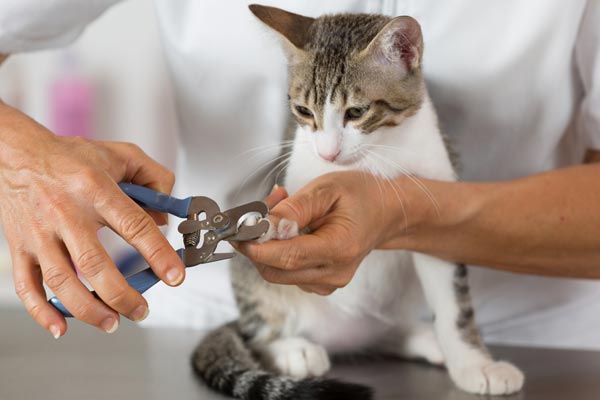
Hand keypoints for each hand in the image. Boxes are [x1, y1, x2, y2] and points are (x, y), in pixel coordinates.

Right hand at [0, 103, 183, 336]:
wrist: (18, 153)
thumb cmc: (72, 157)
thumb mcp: (122, 155)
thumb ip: (154, 180)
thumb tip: (166, 218)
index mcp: (95, 189)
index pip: (134, 226)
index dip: (158, 254)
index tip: (175, 277)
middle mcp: (66, 212)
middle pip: (94, 263)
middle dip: (121, 295)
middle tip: (141, 310)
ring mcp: (39, 232)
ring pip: (62, 280)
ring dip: (88, 308)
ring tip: (112, 322)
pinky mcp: (20, 245)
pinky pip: (26, 284)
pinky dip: (42, 310)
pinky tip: (61, 326)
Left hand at [238, 171, 408, 294]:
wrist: (386, 212)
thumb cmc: (361, 196)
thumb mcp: (327, 188)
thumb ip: (295, 208)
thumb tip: (263, 225)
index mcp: (339, 249)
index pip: (288, 257)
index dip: (257, 247)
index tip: (237, 231)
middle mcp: (334, 273)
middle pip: (276, 271)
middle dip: (257, 245)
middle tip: (255, 214)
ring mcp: (328, 282)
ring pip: (279, 273)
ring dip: (268, 246)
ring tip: (281, 212)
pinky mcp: (321, 283)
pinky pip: (288, 273)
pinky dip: (279, 252)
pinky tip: (290, 229)